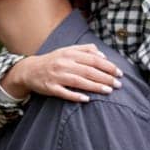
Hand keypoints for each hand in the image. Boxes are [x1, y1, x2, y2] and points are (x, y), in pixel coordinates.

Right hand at [2, 44, 122, 102]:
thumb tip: (102, 54)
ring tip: (108, 91)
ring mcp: (57, 76)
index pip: (94, 59)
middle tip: (118, 84)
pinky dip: (76, 96)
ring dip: (95, 86)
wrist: (30, 70)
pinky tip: (87, 99)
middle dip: (105, 78)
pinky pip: (65, 92)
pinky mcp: (50, 87)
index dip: (108, 66)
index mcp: (70, 53)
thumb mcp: (68, 50)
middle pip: (89, 70)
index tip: (119, 73)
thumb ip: (85, 50)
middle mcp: (64, 63)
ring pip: (79, 81)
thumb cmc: (53, 60)